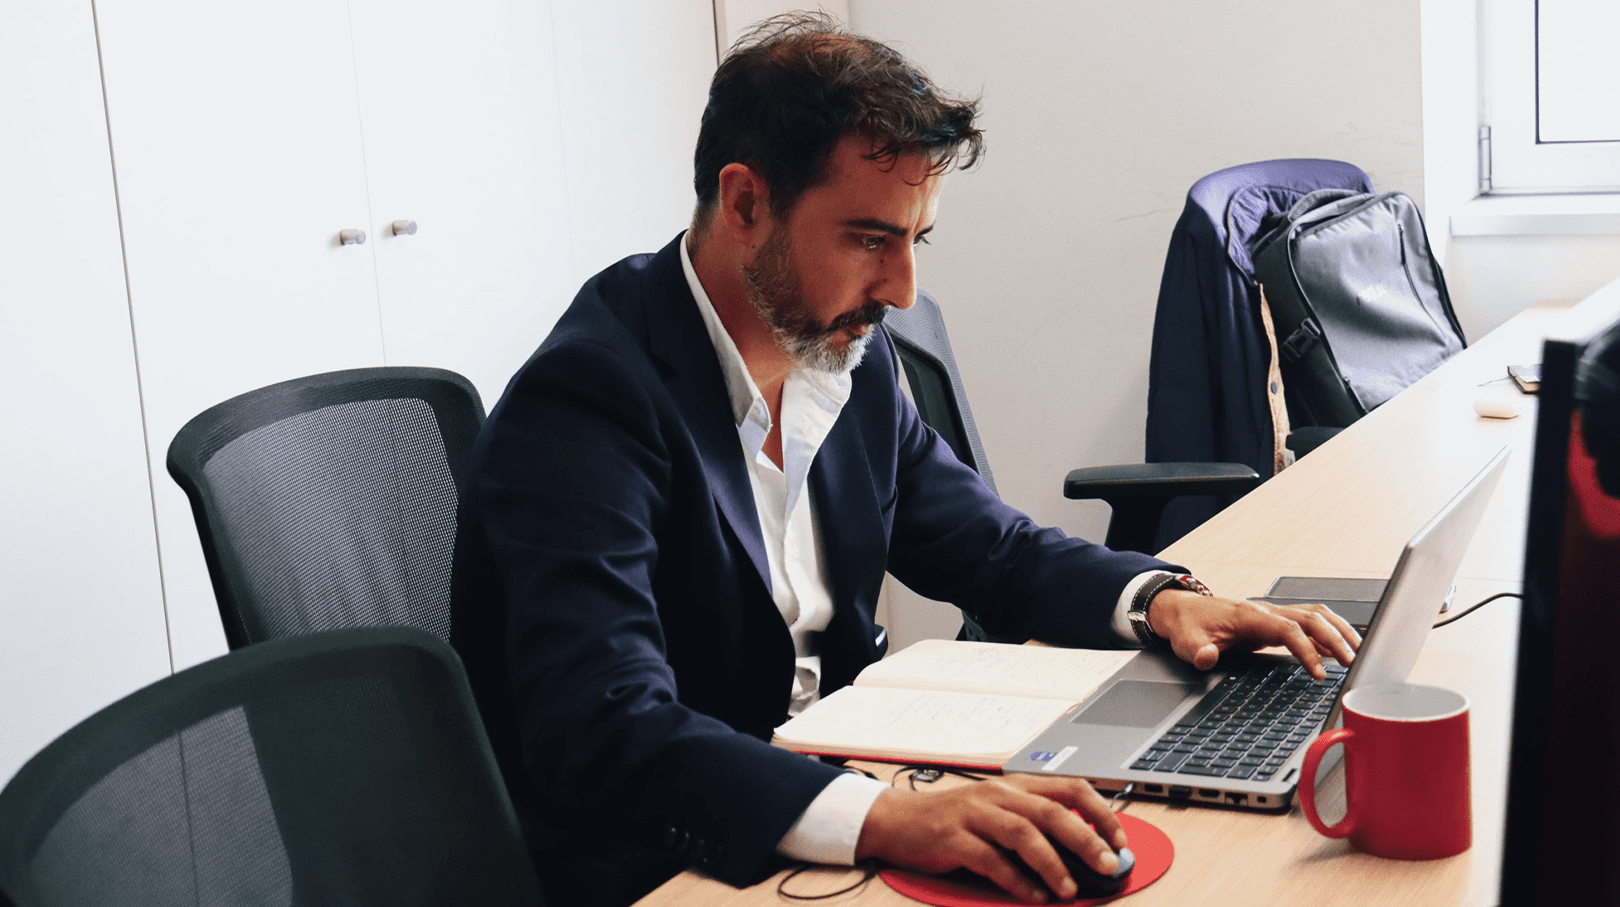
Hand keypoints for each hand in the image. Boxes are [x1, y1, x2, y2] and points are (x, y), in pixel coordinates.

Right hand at [854, 774, 1124, 903]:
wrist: (898, 820)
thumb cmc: (954, 819)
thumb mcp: (997, 811)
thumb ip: (1034, 824)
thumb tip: (1083, 852)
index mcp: (1014, 786)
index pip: (1070, 787)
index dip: (1100, 812)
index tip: (1120, 840)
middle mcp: (997, 794)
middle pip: (1051, 811)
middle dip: (1086, 839)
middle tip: (1109, 865)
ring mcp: (974, 814)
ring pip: (1023, 833)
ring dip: (1053, 862)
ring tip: (1071, 888)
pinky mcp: (953, 838)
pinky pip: (991, 859)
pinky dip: (1016, 879)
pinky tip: (1033, 895)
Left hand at [1149, 589, 1360, 679]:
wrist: (1182, 611)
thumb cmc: (1188, 626)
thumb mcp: (1186, 643)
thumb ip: (1198, 652)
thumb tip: (1207, 657)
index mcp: (1250, 616)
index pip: (1289, 629)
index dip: (1307, 650)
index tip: (1319, 674)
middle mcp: (1266, 611)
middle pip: (1312, 618)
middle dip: (1335, 639)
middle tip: (1353, 663)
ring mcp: (1272, 614)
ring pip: (1315, 615)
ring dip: (1339, 630)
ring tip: (1358, 652)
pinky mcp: (1273, 621)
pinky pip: (1308, 622)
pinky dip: (1328, 632)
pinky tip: (1338, 649)